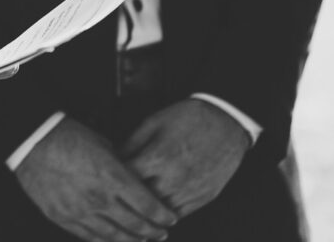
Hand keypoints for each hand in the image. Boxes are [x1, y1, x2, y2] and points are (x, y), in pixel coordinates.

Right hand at [14, 117, 176, 241]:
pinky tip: (113, 240)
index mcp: (112, 176)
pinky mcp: (62, 217)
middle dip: (153, 231)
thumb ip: (121, 164)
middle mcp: (99, 198)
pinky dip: (105, 241)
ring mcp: (80, 211)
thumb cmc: (67, 136)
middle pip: (135, 225)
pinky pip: (89, 236)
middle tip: (162, 233)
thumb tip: (136, 175)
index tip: (171, 218)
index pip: (148, 204)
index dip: (163, 215)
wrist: (31, 141)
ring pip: (114, 236)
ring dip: (132, 241)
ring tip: (142, 241)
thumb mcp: (103, 143)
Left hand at [121, 99, 249, 218]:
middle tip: (117, 194)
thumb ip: (132, 144)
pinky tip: (156, 206)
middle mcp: (172, 179)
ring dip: (146, 209)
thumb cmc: (187, 118)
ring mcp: (189, 192)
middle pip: (140, 200)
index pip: (125, 179)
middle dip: (127, 197)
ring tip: (135, 203)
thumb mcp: (153, 123)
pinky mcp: (202, 199)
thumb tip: (115, 160)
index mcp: (157, 158)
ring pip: (158, 213)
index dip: (113, 179)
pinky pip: (178, 215)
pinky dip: (165, 213)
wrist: (226, 123)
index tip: (106, 178)